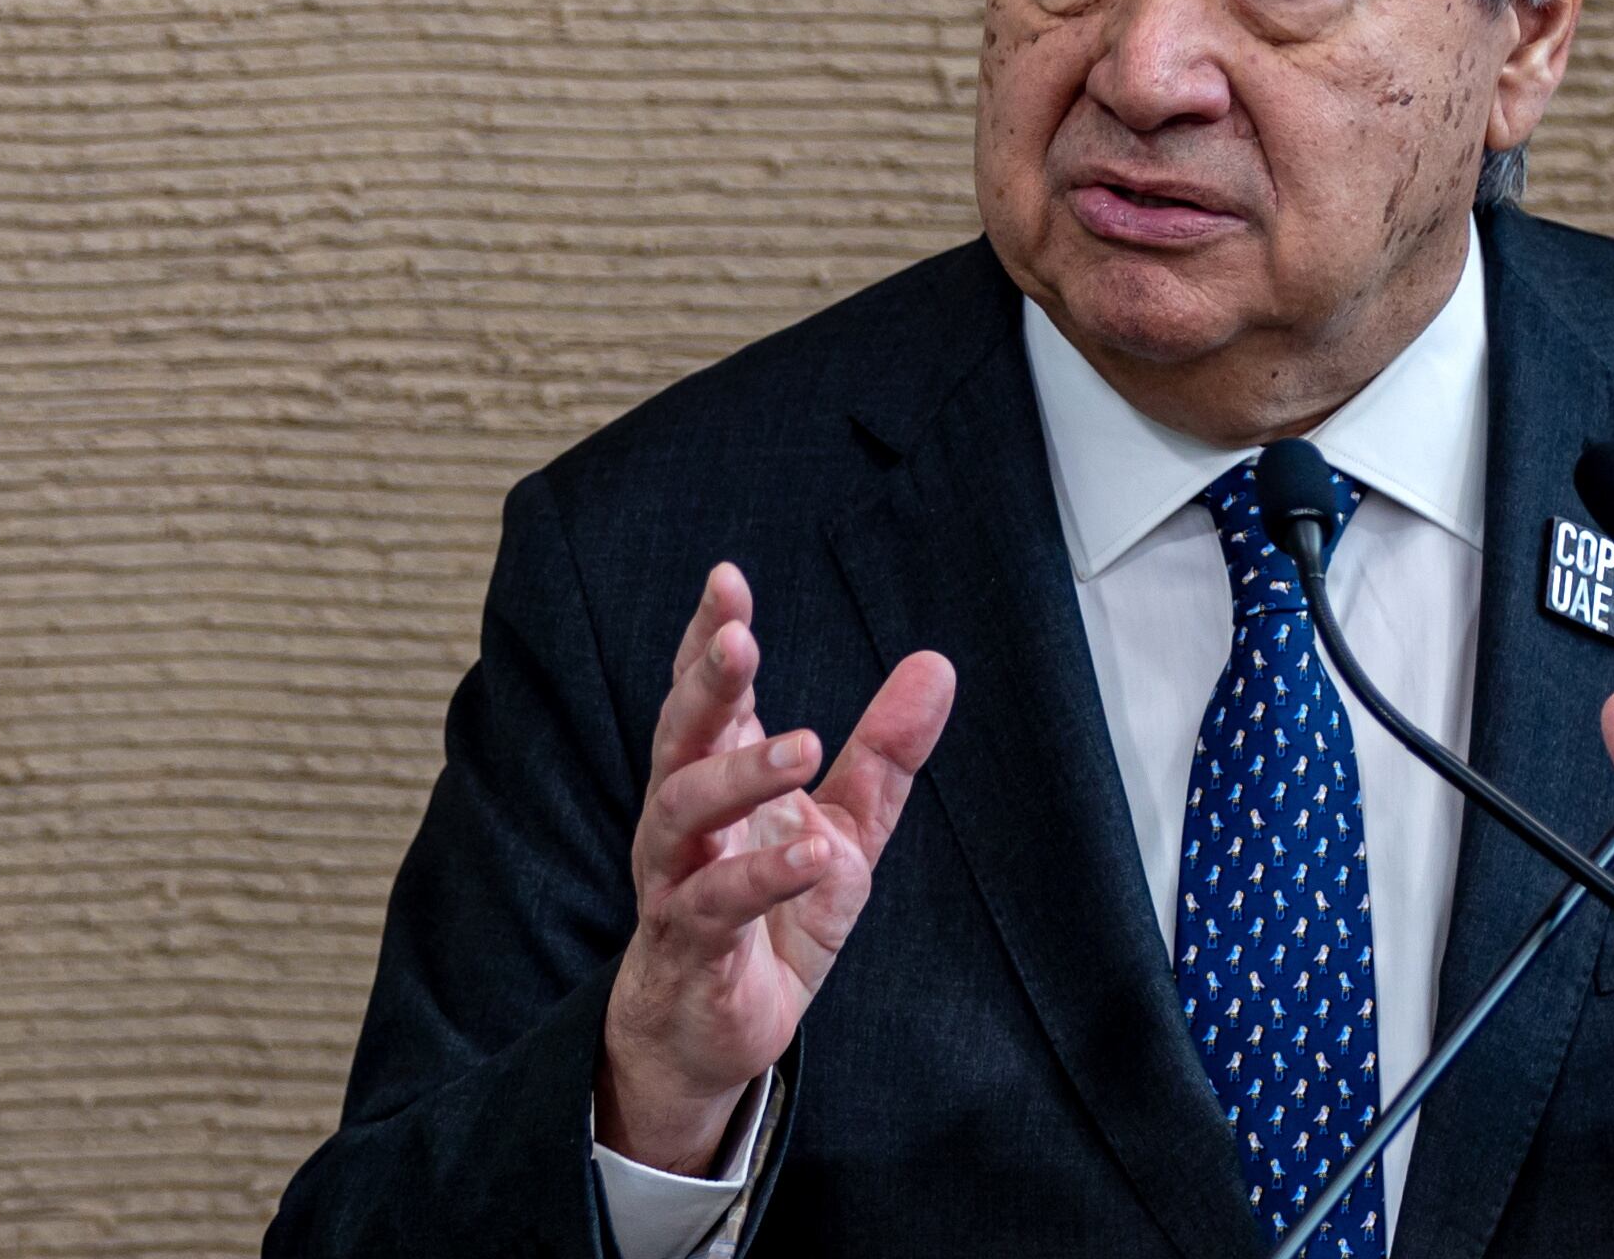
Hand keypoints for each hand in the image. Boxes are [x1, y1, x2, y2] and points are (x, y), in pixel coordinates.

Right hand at [597, 562, 955, 1173]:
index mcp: (716, 777)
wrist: (717, 1032)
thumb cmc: (771, 919)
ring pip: (681, 811)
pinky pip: (714, 904)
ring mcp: (676, 881)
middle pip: (679, 736)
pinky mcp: (690, 946)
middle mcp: (682, 819)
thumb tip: (937, 665)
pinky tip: (813, 852)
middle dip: (705, 684)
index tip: (727, 582)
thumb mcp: (846, 829)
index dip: (709, 638)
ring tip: (805, 744)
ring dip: (740, 775)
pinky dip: (762, 875)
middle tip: (740, 640)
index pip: (706, 695)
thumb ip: (886, 753)